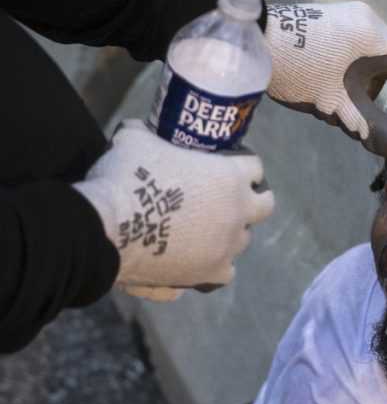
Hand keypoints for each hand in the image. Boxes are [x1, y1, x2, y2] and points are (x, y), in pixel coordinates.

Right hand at [73, 120, 274, 288]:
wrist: (105, 228)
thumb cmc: (125, 177)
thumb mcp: (135, 139)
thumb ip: (148, 134)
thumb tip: (139, 129)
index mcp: (229, 176)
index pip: (255, 168)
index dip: (242, 167)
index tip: (228, 168)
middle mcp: (237, 213)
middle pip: (264, 206)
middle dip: (250, 202)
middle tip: (227, 201)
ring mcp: (226, 246)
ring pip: (243, 240)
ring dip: (230, 234)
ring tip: (206, 232)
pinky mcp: (210, 273)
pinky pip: (225, 272)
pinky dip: (215, 266)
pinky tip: (199, 260)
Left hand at [264, 1, 386, 154]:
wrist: (249, 39)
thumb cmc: (297, 72)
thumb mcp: (335, 106)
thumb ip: (370, 127)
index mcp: (378, 40)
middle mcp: (372, 22)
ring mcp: (354, 16)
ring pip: (384, 51)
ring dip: (381, 75)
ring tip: (361, 100)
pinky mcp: (339, 18)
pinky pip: (367, 44)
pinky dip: (367, 65)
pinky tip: (349, 82)